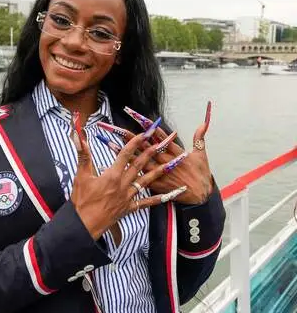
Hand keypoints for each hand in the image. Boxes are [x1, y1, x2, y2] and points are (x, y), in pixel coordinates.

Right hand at [70, 112, 187, 239]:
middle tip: (160, 143)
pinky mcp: (128, 208)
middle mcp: (123, 184)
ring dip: (158, 171)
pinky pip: (145, 203)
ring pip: (146, 181)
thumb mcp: (81, 176)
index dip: (134, 143)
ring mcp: (128, 197)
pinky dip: (157, 199)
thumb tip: (79, 137)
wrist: (85, 224)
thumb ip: (83, 155)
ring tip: (170, 164)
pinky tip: (167, 195)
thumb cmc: (81, 201)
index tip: (143, 134)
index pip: (125, 155)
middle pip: (139, 165)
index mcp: (112, 175)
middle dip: (150, 152)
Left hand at [96, 103, 213, 204]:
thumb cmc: (201, 175)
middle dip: (129, 136)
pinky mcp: (154, 185)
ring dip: (123, 153)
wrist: (200, 196)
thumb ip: (199, 138)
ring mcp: (158, 173)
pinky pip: (138, 178)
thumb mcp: (201, 154)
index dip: (147, 126)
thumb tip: (202, 123)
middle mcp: (164, 161)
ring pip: (137, 161)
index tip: (137, 116)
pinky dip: (128, 173)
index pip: (158, 136)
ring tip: (109, 143)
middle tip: (115, 128)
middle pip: (143, 147)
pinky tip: (116, 168)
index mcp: (175, 152)